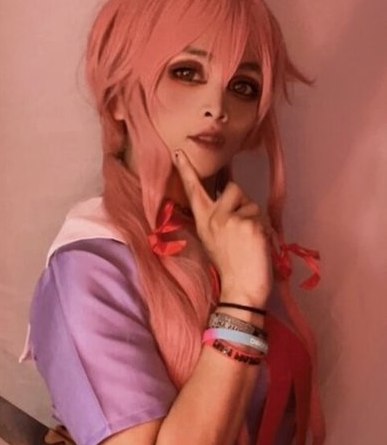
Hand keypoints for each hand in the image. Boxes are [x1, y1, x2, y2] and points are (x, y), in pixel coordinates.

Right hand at [173, 149, 272, 306]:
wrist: (240, 291)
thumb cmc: (231, 269)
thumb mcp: (215, 241)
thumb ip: (219, 219)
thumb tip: (233, 199)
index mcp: (203, 222)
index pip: (194, 192)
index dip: (188, 172)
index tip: (180, 152)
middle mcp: (214, 218)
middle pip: (233, 189)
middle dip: (243, 203)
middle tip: (243, 231)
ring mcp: (232, 220)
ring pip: (252, 204)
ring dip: (256, 220)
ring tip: (250, 243)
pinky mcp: (250, 225)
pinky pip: (263, 217)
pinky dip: (266, 231)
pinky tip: (258, 248)